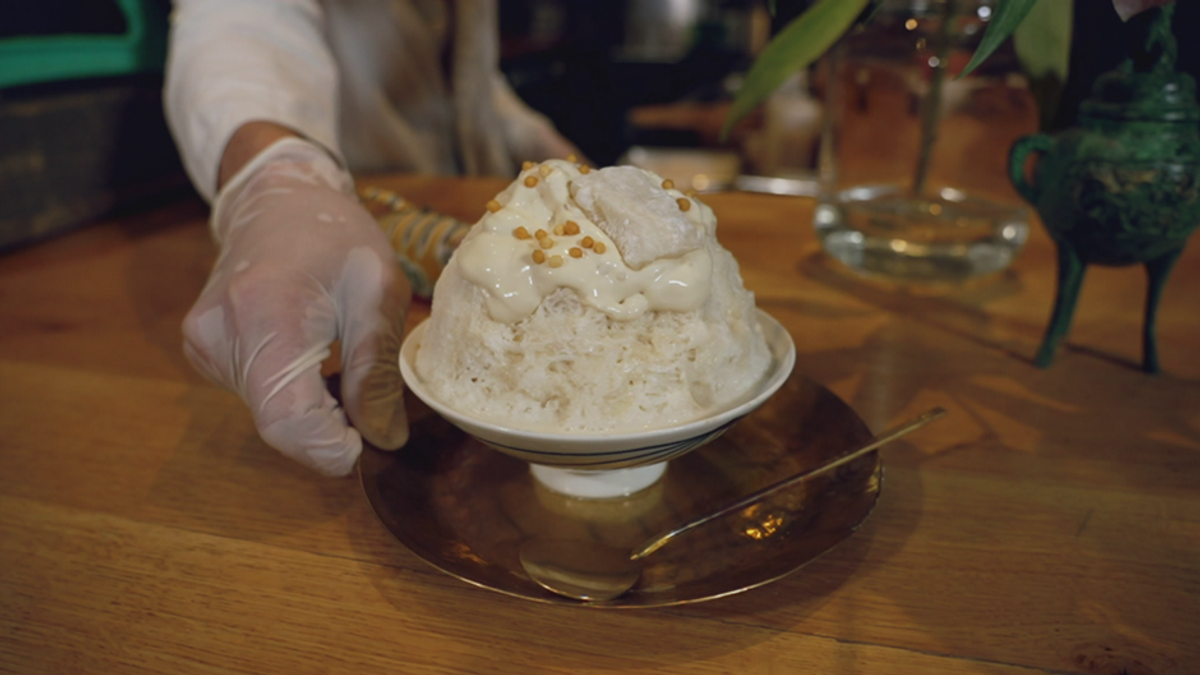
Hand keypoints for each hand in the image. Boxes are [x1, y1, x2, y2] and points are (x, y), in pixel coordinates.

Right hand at [184, 137, 410, 475]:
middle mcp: (220, 336)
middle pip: (279, 425)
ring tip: (342, 364)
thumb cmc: (336, 237)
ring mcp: (204, 345)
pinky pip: (255, 396)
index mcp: (266, 316)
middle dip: (331, 430)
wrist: (279, 198)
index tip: (372, 441)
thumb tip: (384, 439)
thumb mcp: (379, 292)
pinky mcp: (203, 351)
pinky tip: (313, 359)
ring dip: (314, 412)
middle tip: (369, 400)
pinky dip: (292, 395)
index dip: (333, 448)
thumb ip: (377, 369)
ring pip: (268, 416)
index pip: (288, 422)